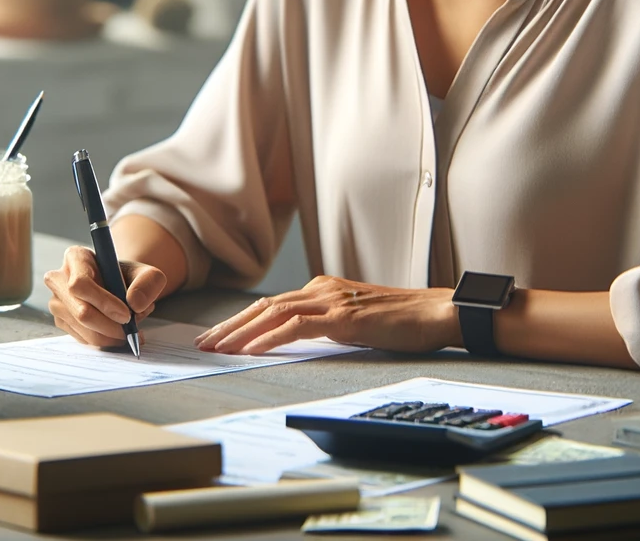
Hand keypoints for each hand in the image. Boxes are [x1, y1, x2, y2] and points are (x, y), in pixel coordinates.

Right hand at [44, 245, 165, 348]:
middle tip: (131, 331)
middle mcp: (59, 279)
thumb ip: (148, 284)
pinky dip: (105, 340)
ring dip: (111, 334)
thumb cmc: (130, 277)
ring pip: (83, 329)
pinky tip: (118, 331)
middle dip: (109, 326)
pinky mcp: (62, 321)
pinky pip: (83, 339)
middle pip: (79, 311)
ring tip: (131, 327)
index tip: (127, 315)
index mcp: (75, 257)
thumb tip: (134, 305)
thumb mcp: (148, 274)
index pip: (81, 284)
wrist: (121, 287)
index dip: (103, 302)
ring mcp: (57, 302)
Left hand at [194, 276, 461, 354]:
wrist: (436, 312)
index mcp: (322, 288)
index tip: (217, 337)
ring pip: (274, 313)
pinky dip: (271, 337)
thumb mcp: (355, 320)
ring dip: (241, 332)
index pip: (271, 304)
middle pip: (264, 305)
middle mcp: (322, 289)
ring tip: (218, 348)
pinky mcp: (344, 317)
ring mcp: (332, 300)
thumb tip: (298, 340)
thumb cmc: (401, 320)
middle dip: (229, 326)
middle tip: (203, 344)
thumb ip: (327, 324)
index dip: (240, 320)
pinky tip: (254, 350)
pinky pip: (298, 326)